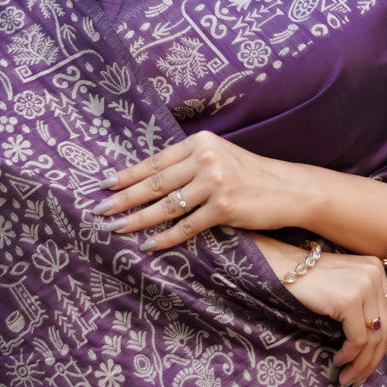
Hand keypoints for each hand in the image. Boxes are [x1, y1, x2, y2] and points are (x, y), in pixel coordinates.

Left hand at [93, 130, 313, 248]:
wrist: (289, 189)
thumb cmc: (249, 175)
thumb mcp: (218, 157)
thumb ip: (188, 163)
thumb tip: (146, 180)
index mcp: (199, 142)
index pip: (155, 162)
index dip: (127, 175)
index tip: (103, 185)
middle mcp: (205, 158)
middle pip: (154, 183)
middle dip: (122, 199)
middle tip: (97, 210)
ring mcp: (215, 182)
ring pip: (165, 206)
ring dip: (136, 220)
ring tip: (115, 229)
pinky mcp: (225, 207)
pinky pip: (186, 226)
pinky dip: (164, 237)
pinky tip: (148, 244)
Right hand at [251, 236, 386, 385]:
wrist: (280, 268)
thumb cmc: (307, 281)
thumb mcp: (344, 286)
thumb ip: (364, 304)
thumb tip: (377, 345)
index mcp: (377, 269)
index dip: (384, 344)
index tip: (370, 363)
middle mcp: (375, 274)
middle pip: (386, 328)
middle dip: (373, 359)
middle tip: (358, 378)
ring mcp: (364, 285)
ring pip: (373, 337)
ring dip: (361, 363)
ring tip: (347, 377)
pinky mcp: (350, 299)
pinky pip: (357, 338)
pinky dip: (350, 355)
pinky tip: (338, 360)